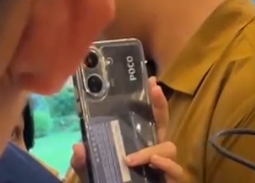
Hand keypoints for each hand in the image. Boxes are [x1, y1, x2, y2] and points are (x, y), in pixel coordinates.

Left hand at [70, 78, 185, 181]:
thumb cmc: (110, 182)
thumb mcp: (93, 171)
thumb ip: (83, 162)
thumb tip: (78, 146)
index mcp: (141, 143)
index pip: (150, 117)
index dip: (154, 99)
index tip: (151, 81)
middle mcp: (155, 150)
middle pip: (165, 123)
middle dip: (161, 105)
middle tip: (155, 91)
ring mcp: (165, 164)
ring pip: (169, 148)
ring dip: (151, 150)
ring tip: (132, 159)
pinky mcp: (171, 178)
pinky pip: (176, 169)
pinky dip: (166, 165)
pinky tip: (153, 162)